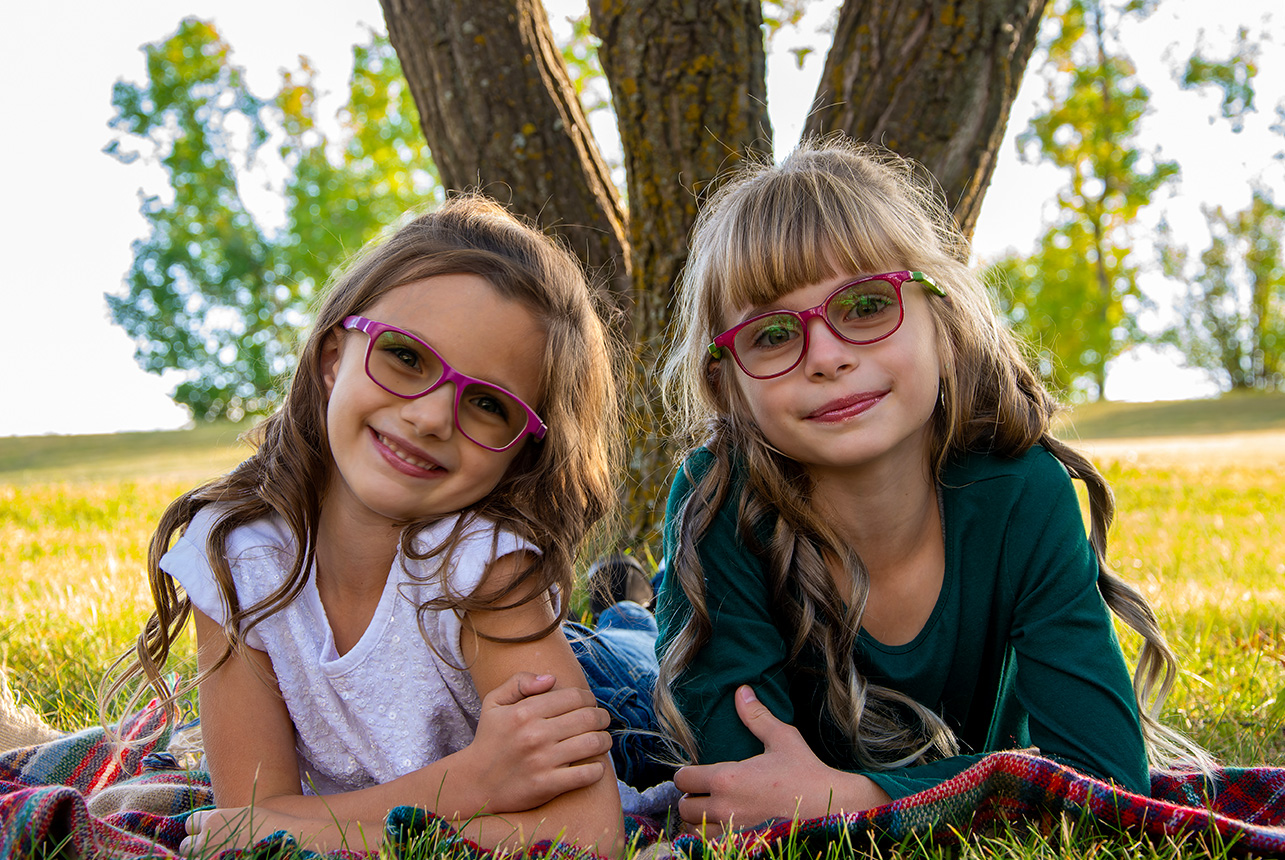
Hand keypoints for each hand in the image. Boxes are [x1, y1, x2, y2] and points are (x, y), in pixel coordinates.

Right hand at [463, 671, 612, 813]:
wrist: (475, 783)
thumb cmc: (490, 739)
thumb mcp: (494, 702)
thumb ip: (520, 681)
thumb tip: (551, 678)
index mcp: (525, 711)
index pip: (574, 696)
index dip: (589, 698)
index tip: (590, 704)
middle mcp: (535, 734)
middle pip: (588, 717)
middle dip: (602, 717)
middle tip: (602, 721)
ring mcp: (542, 761)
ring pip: (593, 743)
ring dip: (604, 741)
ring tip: (602, 740)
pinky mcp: (547, 785)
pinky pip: (586, 774)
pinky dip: (597, 769)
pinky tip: (594, 766)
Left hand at [674, 686, 889, 834]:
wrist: (828, 807)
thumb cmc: (804, 773)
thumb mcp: (781, 738)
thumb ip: (756, 716)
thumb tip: (741, 691)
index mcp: (727, 778)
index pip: (683, 778)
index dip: (687, 773)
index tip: (698, 771)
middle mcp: (723, 807)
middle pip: (684, 806)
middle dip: (690, 797)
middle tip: (704, 790)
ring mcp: (732, 830)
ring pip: (693, 829)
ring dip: (698, 819)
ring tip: (711, 809)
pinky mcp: (742, 844)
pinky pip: (710, 845)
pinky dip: (710, 836)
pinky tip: (723, 826)